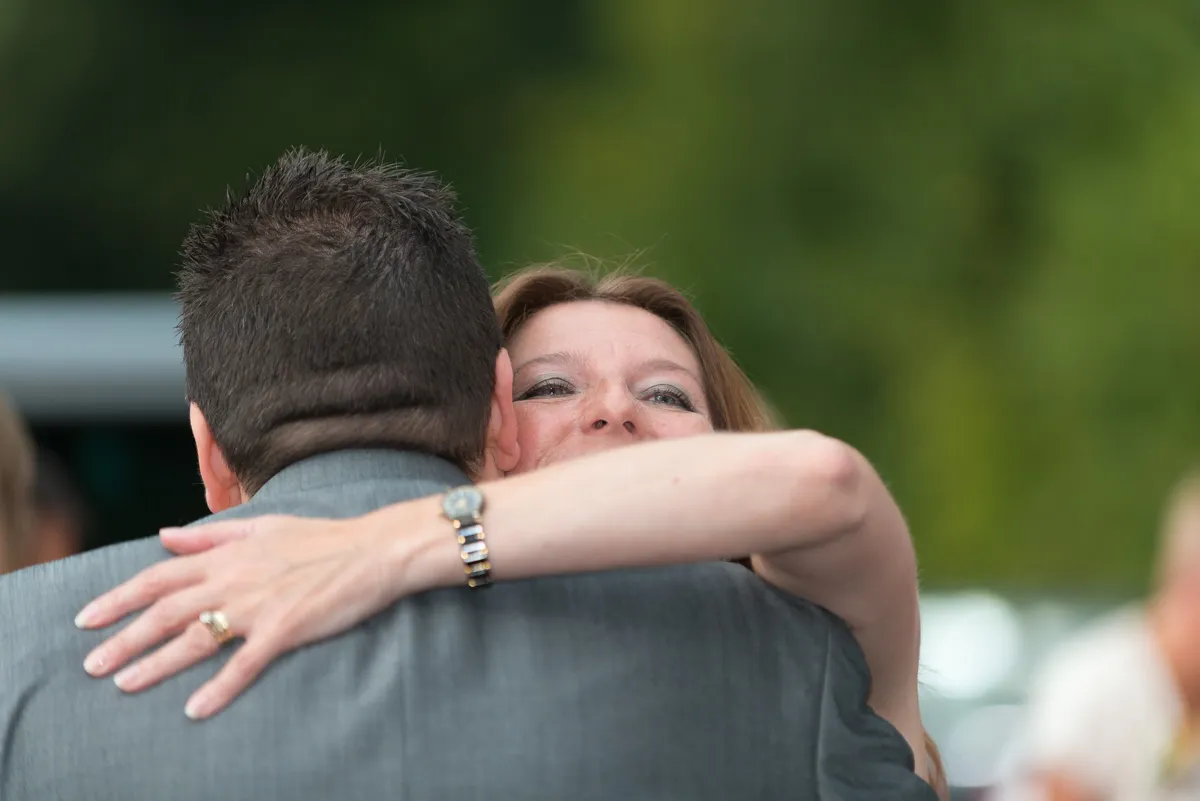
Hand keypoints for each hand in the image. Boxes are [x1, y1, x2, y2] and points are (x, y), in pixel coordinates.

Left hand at [74, 513, 406, 719]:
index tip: (87, 619)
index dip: (120, 598)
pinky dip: (219, 688)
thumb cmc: (322, 537)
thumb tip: (164, 536)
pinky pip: (244, 664)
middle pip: (166, 611)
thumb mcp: (262, 525)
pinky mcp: (284, 630)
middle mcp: (234, 580)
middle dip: (124, 638)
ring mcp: (258, 606)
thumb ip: (210, 535)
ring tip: (124, 685)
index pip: (159, 577)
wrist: (373, 550)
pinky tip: (195, 709)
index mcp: (227, 555)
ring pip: (196, 638)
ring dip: (156, 663)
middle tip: (92, 665)